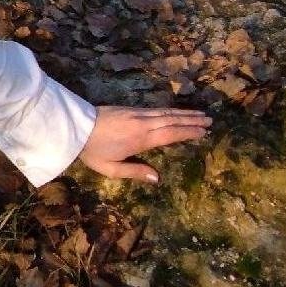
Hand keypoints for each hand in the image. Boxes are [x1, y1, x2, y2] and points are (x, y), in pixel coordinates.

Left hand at [78, 105, 212, 182]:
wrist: (75, 127)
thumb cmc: (92, 151)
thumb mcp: (110, 169)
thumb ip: (134, 172)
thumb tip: (157, 178)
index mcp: (140, 139)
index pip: (170, 134)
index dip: (188, 132)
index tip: (204, 132)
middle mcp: (142, 123)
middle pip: (172, 120)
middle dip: (192, 120)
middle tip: (210, 120)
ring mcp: (136, 113)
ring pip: (165, 112)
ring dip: (184, 113)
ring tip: (200, 114)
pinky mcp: (130, 108)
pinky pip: (156, 109)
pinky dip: (170, 110)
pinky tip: (176, 112)